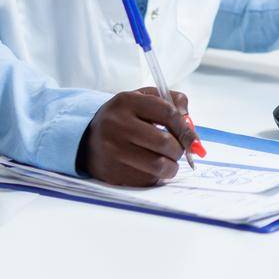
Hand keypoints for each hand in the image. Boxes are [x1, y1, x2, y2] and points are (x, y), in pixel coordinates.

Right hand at [76, 88, 191, 186]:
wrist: (86, 138)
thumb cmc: (123, 118)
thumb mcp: (141, 98)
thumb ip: (169, 101)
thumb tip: (188, 121)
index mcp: (126, 102)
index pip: (167, 112)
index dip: (185, 126)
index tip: (192, 137)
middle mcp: (117, 126)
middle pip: (164, 142)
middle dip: (180, 148)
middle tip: (180, 150)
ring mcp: (113, 152)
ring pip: (158, 165)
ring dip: (172, 166)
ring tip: (169, 161)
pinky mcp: (112, 173)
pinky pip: (147, 180)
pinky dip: (156, 176)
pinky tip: (152, 168)